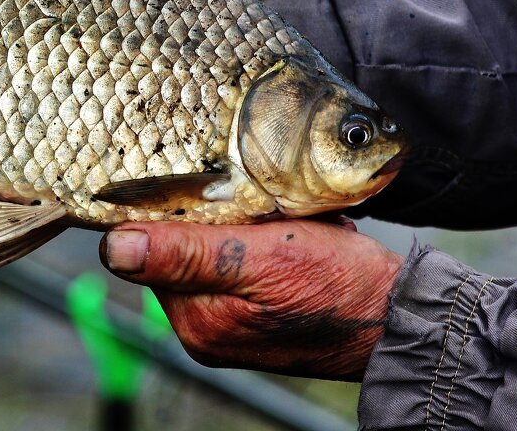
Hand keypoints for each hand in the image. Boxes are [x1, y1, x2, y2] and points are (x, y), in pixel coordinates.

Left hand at [100, 218, 402, 379]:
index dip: (175, 209)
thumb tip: (115, 248)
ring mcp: (229, 325)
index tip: (208, 188)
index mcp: (195, 319)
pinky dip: (265, 243)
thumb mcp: (258, 258)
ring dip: (246, 227)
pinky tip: (295, 241)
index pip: (151, 248)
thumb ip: (186, 255)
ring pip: (214, 249)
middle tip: (265, 212)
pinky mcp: (254, 315)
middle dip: (219, 218)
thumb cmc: (338, 287)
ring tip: (287, 228)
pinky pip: (241, 264)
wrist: (401, 320)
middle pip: (181, 247)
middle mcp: (203, 328)